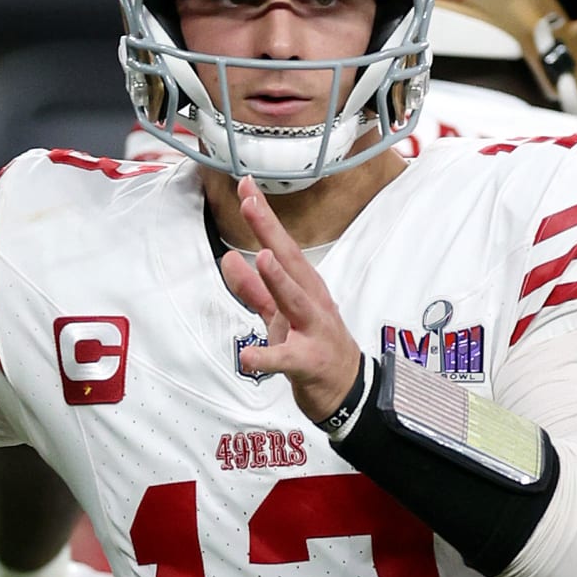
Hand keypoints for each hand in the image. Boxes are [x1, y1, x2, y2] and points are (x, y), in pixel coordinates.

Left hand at [220, 177, 363, 422]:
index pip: (281, 245)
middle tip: (249, 202)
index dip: (263, 217)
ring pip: (295, 302)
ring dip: (279, 281)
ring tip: (263, 260)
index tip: (245, 186)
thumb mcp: (281, 314)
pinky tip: (248, 357)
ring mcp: (313, 331)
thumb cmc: (314, 347)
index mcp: (304, 287)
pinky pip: (285, 360)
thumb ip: (254, 288)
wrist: (347, 391)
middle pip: (290, 262)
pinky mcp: (308, 363)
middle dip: (270, 232)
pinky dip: (267, 358)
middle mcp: (312, 302)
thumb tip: (230, 259)